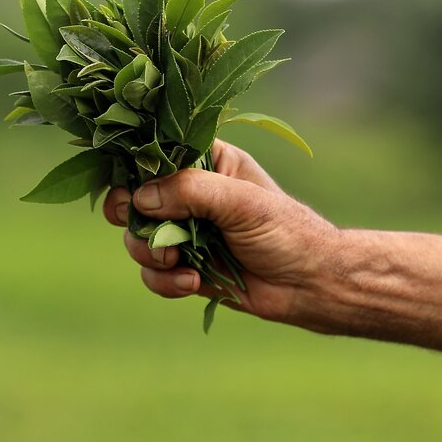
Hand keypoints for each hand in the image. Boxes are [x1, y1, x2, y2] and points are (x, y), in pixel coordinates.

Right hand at [102, 140, 339, 325]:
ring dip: (150, 254)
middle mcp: (191, 194)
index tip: (130, 192)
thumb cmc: (287, 231)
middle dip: (135, 220)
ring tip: (177, 262)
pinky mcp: (186, 267)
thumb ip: (190, 191)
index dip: (135, 172)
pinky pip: (154, 274)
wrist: (310, 285)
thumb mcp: (241, 202)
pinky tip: (193, 283)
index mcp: (207, 162)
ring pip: (139, 239)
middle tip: (148, 231)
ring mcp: (187, 232)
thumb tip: (139, 199)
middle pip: (136, 199)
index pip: (156, 155)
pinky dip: (165, 281)